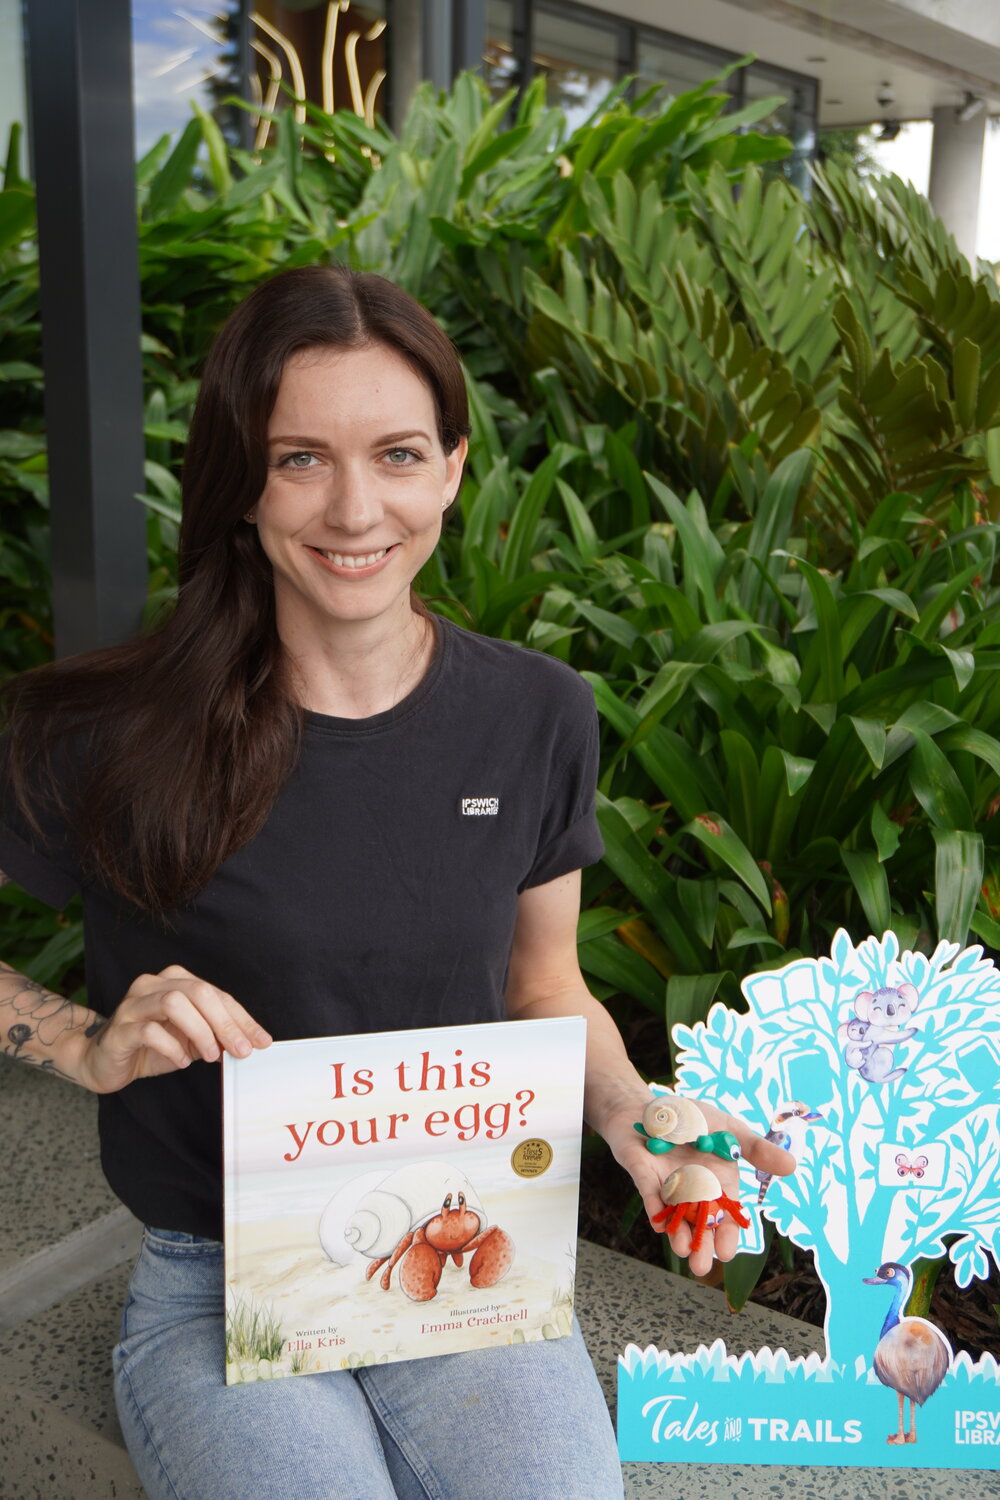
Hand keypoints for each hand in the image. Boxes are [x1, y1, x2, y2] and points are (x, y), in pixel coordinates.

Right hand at [77, 965, 270, 1092]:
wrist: (104, 1060)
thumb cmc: (151, 1047)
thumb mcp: (190, 1040)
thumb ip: (215, 1035)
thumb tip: (249, 1042)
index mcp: (175, 981)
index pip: (216, 994)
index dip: (242, 1018)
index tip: (261, 1041)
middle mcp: (153, 985)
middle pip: (198, 992)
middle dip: (225, 1022)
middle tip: (241, 1050)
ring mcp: (134, 1004)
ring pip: (174, 1003)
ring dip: (200, 1031)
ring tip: (210, 1055)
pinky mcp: (120, 1028)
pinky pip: (149, 1030)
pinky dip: (171, 1047)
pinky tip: (182, 1061)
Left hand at [597, 1084, 794, 1276]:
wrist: (651, 1105)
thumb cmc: (692, 1119)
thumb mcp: (729, 1129)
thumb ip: (756, 1148)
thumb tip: (792, 1166)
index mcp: (717, 1183)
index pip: (725, 1216)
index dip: (726, 1235)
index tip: (726, 1253)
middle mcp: (693, 1190)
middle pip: (699, 1223)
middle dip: (700, 1245)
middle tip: (700, 1268)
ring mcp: (667, 1184)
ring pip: (674, 1214)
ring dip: (676, 1232)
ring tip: (681, 1250)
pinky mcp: (643, 1173)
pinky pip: (649, 1192)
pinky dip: (654, 1206)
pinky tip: (658, 1222)